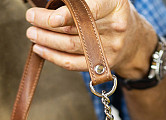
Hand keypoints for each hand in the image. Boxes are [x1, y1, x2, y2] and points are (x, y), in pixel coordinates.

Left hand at [25, 0, 156, 78]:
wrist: (134, 39)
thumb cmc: (110, 12)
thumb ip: (80, 0)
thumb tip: (53, 4)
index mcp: (114, 5)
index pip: (90, 10)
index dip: (69, 15)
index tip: (52, 18)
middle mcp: (114, 28)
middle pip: (75, 29)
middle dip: (47, 24)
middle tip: (31, 18)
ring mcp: (109, 49)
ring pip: (70, 47)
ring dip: (46, 40)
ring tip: (32, 32)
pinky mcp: (102, 66)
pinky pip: (73, 64)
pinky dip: (53, 57)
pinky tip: (40, 48)